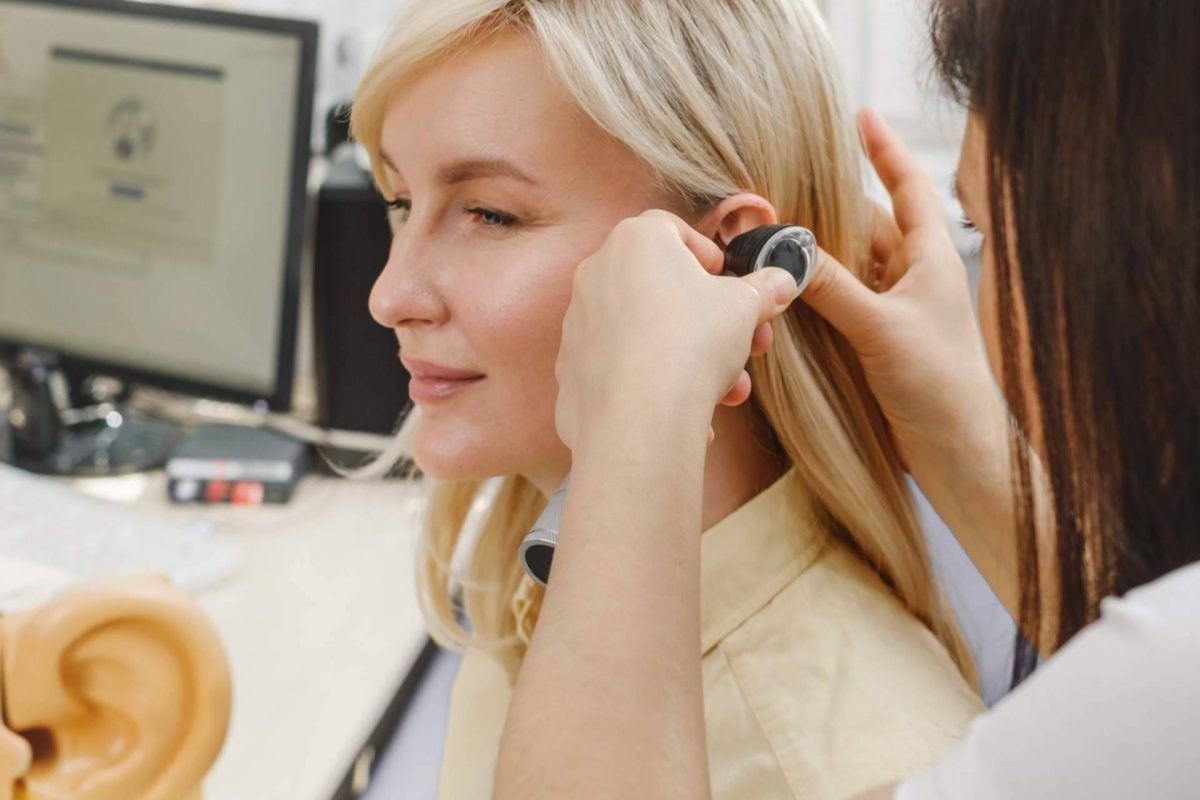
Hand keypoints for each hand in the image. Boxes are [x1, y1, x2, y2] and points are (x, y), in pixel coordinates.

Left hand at [555, 210, 798, 450]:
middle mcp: (596, 273)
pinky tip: (690, 413)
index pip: (674, 230)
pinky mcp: (572, 367)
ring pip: (647, 332)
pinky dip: (655, 382)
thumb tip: (781, 282)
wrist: (638, 418)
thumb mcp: (744, 308)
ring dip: (692, 356)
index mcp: (635, 241)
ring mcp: (579, 321)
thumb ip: (763, 289)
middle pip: (664, 288)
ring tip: (730, 390)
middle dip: (713, 320)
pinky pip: (624, 367)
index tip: (731, 284)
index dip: (709, 255)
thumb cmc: (690, 344)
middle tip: (749, 345)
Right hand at [800, 109, 1005, 475]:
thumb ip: (834, 288)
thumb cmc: (938, 384)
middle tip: (777, 192)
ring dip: (815, 253)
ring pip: (847, 264)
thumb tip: (786, 250)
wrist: (956, 452)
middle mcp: (912, 276)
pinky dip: (814, 291)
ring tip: (768, 234)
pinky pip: (839, 301)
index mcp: (930, 258)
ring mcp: (893, 309)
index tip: (859, 117)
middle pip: (865, 225)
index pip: (906, 189)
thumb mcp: (882, 329)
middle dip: (825, 207)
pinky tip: (784, 288)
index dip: (883, 152)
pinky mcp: (874, 341)